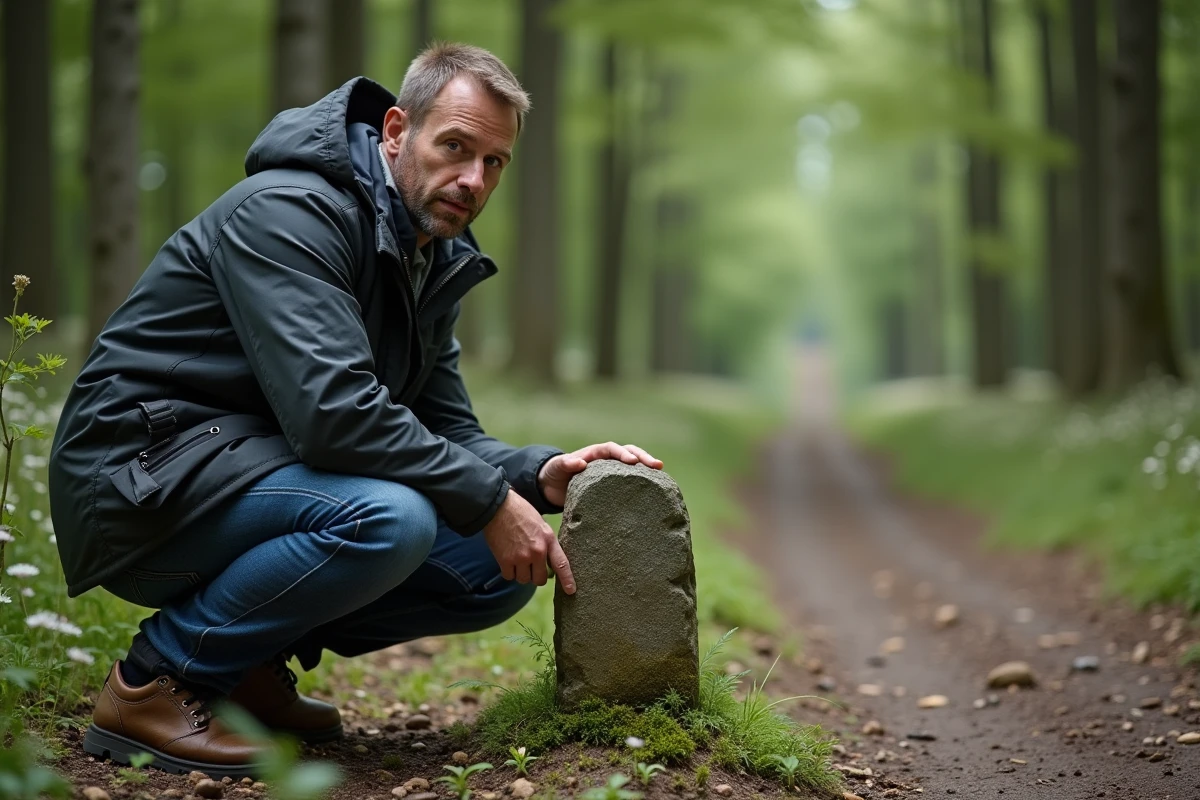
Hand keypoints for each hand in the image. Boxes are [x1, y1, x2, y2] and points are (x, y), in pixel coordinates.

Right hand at [483, 489, 575, 593]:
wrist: (497, 507)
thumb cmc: (520, 512)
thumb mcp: (541, 524)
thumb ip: (546, 542)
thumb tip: (547, 561)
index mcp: (548, 540)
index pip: (561, 564)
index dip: (567, 579)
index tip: (571, 591)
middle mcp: (537, 551)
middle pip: (539, 579)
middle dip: (534, 575)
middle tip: (530, 566)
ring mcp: (521, 557)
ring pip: (523, 579)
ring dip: (520, 573)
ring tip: (516, 558)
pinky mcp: (505, 560)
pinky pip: (509, 576)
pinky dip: (508, 571)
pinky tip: (507, 559)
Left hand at [537, 442, 662, 506]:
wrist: (552, 485)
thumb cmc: (555, 473)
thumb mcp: (557, 468)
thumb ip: (566, 464)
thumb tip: (580, 463)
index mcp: (594, 453)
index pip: (612, 449)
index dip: (623, 453)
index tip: (633, 462)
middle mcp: (605, 459)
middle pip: (628, 453)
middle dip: (643, 457)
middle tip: (657, 466)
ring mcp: (610, 471)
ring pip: (632, 466)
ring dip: (646, 468)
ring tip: (661, 476)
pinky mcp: (612, 485)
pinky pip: (629, 481)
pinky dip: (641, 483)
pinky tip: (653, 492)